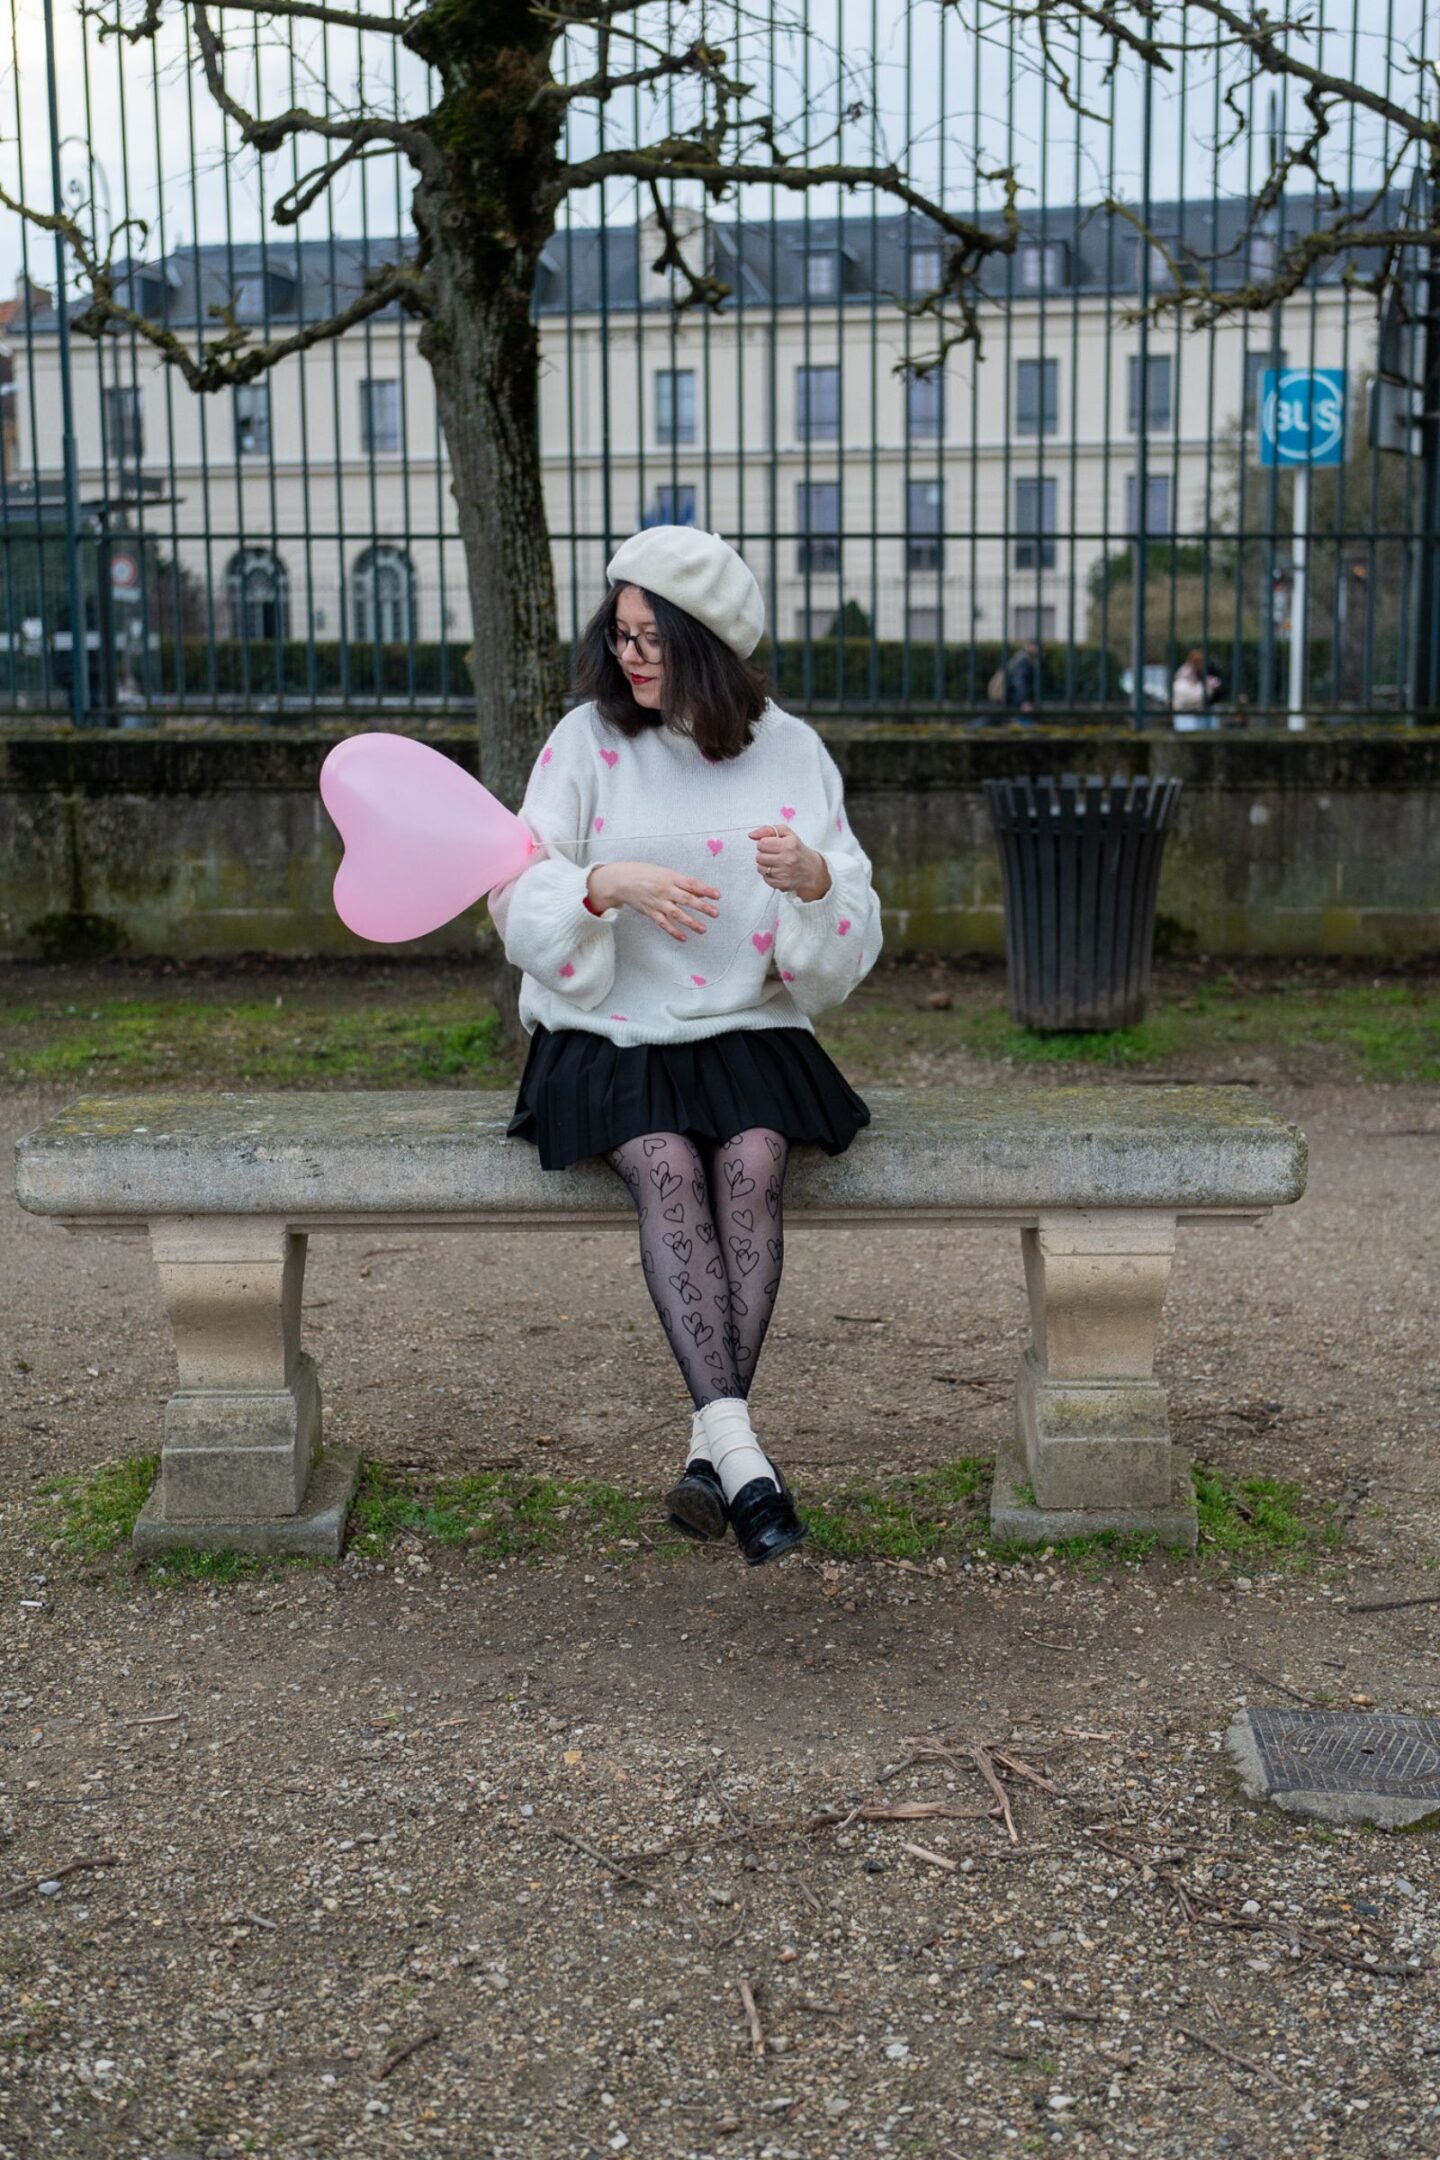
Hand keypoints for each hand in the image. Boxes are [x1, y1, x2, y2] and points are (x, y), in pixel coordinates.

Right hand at [587, 859, 719, 941]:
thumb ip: (683, 882)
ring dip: (690, 922)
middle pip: (686, 899)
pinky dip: (673, 931)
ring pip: (676, 914)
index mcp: (670, 877)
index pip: (691, 884)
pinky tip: (684, 938)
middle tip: (715, 913)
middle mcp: (664, 890)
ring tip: (703, 929)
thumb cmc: (646, 874)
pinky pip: (664, 924)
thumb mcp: (665, 873)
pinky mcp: (651, 912)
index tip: (717, 895)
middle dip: (702, 907)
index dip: (705, 889)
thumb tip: (702, 890)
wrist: (622, 880)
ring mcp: (657, 902)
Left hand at [749, 823, 830, 900]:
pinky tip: (776, 871)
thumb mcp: (786, 833)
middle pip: (759, 856)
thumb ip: (768, 830)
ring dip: (764, 865)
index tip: (770, 845)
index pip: (762, 843)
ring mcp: (785, 873)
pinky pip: (765, 879)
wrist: (812, 869)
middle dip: (763, 854)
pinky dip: (768, 875)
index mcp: (788, 845)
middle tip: (772, 854)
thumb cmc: (796, 849)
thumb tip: (751, 835)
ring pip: (760, 868)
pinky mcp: (783, 884)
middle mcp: (787, 859)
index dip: (764, 843)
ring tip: (774, 863)